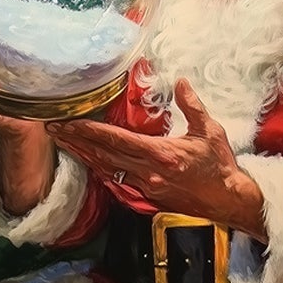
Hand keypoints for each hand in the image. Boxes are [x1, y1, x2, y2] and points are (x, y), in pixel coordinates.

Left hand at [48, 80, 267, 239]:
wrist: (229, 201)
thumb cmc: (221, 166)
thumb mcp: (210, 131)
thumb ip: (192, 106)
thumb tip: (180, 82)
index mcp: (161, 155)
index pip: (117, 140)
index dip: (90, 130)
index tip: (70, 122)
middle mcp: (148, 173)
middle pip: (104, 154)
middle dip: (76, 141)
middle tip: (53, 128)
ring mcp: (145, 188)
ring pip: (106, 169)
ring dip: (83, 155)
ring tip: (63, 142)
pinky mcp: (147, 197)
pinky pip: (117, 182)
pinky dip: (99, 170)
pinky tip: (87, 162)